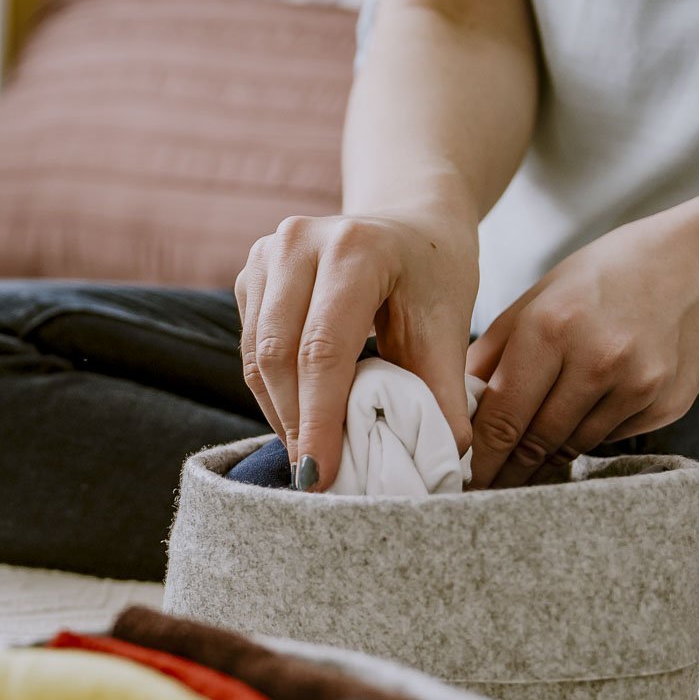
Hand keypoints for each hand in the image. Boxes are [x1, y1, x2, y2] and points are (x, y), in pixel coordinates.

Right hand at [236, 211, 479, 490]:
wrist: (410, 223)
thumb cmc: (433, 274)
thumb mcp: (449, 325)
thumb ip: (443, 392)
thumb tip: (443, 461)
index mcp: (355, 247)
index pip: (323, 348)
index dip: (319, 419)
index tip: (321, 475)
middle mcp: (299, 242)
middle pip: (278, 355)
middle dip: (295, 424)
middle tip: (314, 477)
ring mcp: (266, 254)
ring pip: (255, 357)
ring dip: (280, 413)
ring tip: (309, 453)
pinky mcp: (250, 274)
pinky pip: (249, 349)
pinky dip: (273, 392)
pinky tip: (300, 417)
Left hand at [466, 210, 698, 488]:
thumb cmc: (605, 277)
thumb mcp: (538, 298)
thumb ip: (492, 353)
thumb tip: (454, 406)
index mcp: (550, 328)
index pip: (501, 416)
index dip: (480, 458)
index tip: (462, 480)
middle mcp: (597, 360)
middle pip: (536, 440)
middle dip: (507, 469)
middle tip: (484, 489)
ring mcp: (638, 385)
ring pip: (573, 446)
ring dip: (546, 455)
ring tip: (525, 462)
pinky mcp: (667, 404)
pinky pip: (610, 438)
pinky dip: (589, 436)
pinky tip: (584, 417)